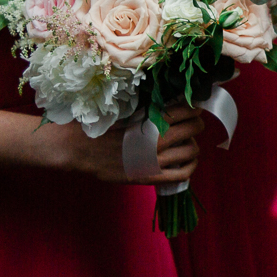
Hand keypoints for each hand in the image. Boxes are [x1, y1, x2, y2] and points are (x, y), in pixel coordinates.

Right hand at [60, 105, 204, 184]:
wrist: (79, 149)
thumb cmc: (102, 126)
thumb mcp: (127, 110)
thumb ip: (149, 108)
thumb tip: (170, 99)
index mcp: (152, 120)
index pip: (187, 110)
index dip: (194, 107)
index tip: (194, 107)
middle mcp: (158, 140)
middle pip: (194, 128)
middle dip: (196, 123)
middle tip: (193, 123)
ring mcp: (155, 160)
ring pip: (192, 150)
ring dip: (193, 144)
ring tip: (187, 142)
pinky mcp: (150, 177)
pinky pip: (182, 174)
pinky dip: (190, 166)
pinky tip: (187, 161)